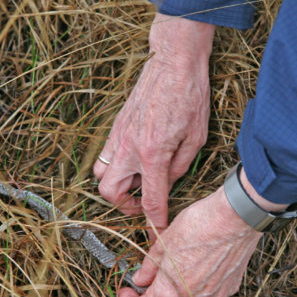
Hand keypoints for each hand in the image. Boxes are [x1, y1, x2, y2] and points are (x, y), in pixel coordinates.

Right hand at [93, 13, 215, 233]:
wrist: (173, 62)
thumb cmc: (189, 96)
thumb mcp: (196, 139)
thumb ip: (180, 167)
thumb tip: (168, 183)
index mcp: (153, 154)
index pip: (151, 200)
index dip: (155, 223)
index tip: (157, 234)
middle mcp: (129, 148)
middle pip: (109, 192)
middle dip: (125, 205)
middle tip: (144, 202)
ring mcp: (118, 136)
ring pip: (100, 174)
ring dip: (116, 186)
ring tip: (139, 182)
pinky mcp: (116, 126)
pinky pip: (105, 155)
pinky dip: (116, 166)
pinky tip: (137, 160)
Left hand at [118, 186, 263, 296]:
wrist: (235, 218)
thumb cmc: (198, 226)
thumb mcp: (163, 244)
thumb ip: (149, 268)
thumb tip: (141, 279)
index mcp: (169, 295)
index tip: (126, 292)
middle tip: (143, 289)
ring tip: (166, 281)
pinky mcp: (227, 290)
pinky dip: (193, 295)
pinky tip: (190, 275)